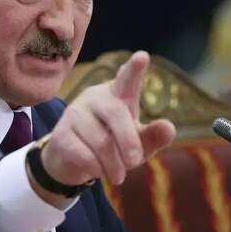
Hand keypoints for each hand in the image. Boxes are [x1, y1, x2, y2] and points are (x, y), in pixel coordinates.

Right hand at [31, 51, 174, 204]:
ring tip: (118, 174)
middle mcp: (94, 97)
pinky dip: (97, 170)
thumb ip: (153, 136)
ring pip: (101, 142)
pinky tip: (96, 170)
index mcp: (117, 95)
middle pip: (116, 114)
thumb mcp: (136, 142)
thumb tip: (169, 127)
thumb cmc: (112, 145)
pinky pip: (85, 156)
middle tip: (136, 161)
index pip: (127, 80)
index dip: (134, 69)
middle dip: (129, 142)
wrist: (71, 160)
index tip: (142, 56)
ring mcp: (75, 113)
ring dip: (115, 165)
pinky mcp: (61, 134)